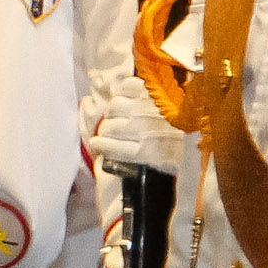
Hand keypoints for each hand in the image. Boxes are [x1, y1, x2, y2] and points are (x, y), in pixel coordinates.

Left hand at [84, 62, 192, 180]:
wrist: (164, 181)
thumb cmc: (161, 144)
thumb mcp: (160, 116)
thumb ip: (140, 99)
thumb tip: (114, 87)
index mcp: (167, 101)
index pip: (131, 85)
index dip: (123, 94)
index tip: (124, 102)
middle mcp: (161, 115)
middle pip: (115, 105)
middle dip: (112, 116)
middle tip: (117, 125)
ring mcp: (153, 134)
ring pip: (110, 125)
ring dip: (106, 133)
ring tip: (110, 138)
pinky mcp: (145, 154)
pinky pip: (110, 144)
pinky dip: (102, 145)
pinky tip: (99, 145)